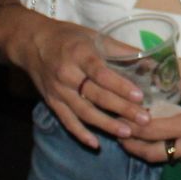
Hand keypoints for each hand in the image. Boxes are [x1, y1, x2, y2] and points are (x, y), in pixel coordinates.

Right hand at [0, 1, 145, 149]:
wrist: (32, 43)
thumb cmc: (68, 37)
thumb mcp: (93, 35)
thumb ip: (120, 49)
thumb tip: (148, 60)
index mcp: (79, 54)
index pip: (101, 74)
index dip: (120, 86)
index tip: (139, 96)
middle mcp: (67, 75)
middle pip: (96, 95)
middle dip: (121, 109)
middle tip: (143, 120)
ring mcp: (58, 91)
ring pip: (84, 112)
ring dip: (106, 125)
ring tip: (127, 133)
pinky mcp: (52, 102)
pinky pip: (67, 121)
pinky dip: (80, 134)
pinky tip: (95, 144)